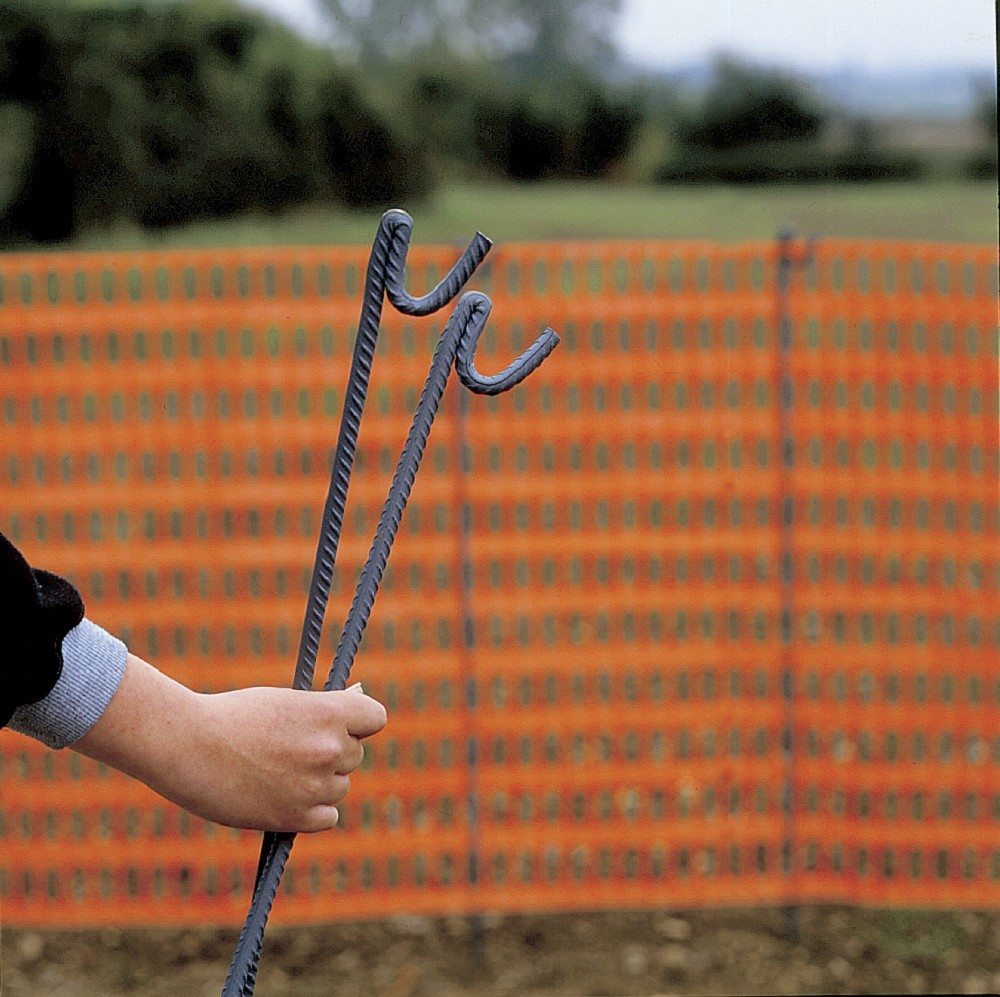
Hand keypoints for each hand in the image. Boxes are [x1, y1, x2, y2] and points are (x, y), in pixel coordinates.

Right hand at [73, 654, 386, 831]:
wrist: (187, 746)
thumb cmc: (233, 716)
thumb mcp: (285, 701)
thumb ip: (325, 709)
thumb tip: (360, 696)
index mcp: (329, 712)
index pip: (375, 718)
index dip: (359, 721)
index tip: (341, 725)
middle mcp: (330, 748)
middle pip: (354, 755)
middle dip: (332, 753)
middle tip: (291, 749)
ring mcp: (316, 784)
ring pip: (340, 786)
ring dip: (319, 783)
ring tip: (277, 772)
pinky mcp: (298, 817)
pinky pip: (328, 816)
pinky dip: (312, 811)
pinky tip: (283, 797)